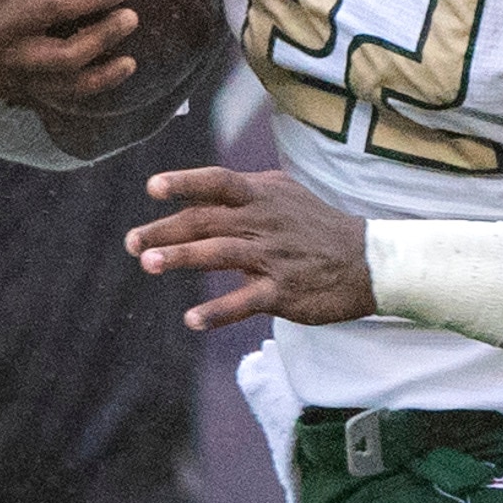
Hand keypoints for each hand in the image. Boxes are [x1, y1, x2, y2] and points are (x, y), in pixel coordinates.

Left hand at [128, 167, 374, 332]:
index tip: (152, 188)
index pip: (218, 182)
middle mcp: (265, 222)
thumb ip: (245, 192)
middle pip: (206, 220)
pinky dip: (217, 311)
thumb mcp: (286, 196)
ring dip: (181, 258)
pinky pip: (244, 301)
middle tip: (132, 243)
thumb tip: (200, 190)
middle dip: (165, 230)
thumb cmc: (320, 228)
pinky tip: (192, 320)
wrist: (370, 262)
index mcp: (264, 197)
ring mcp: (274, 257)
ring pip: (219, 253)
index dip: (184, 182)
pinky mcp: (284, 291)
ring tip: (147, 264)